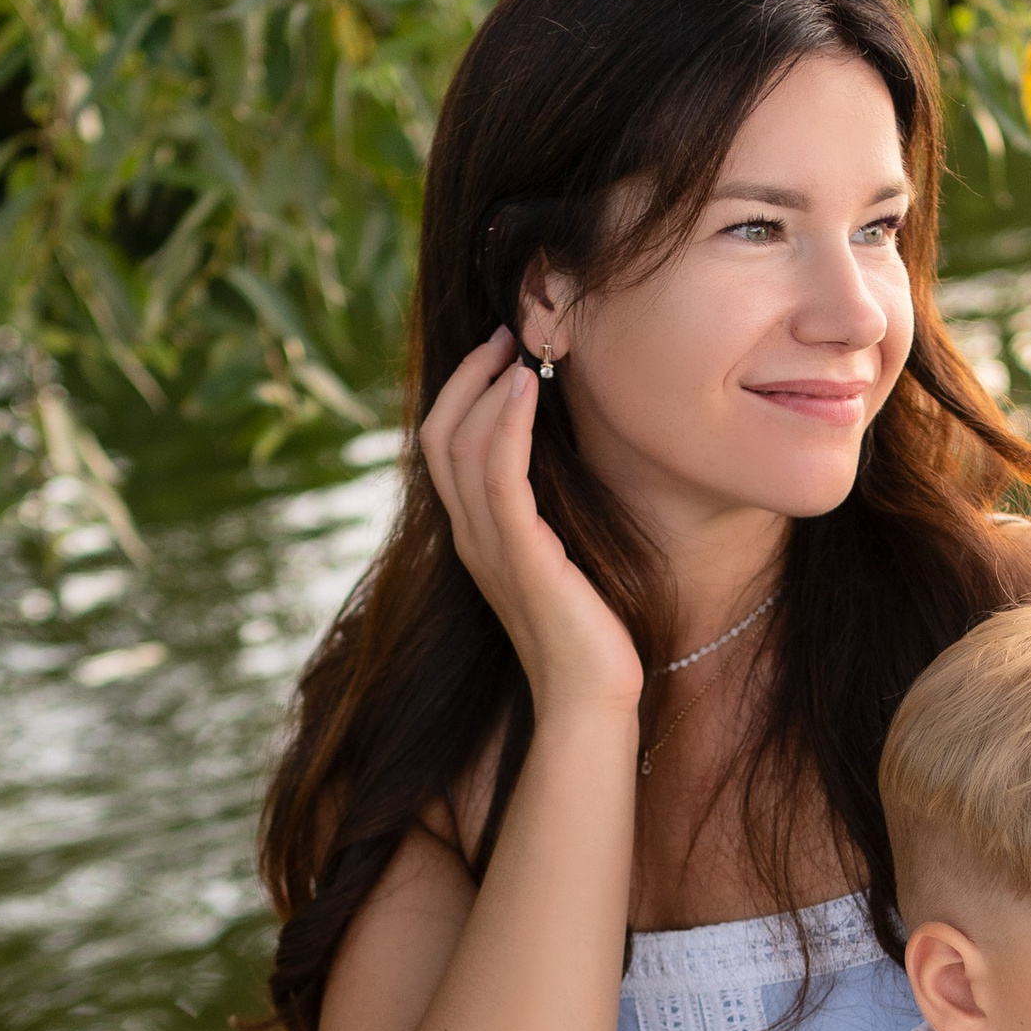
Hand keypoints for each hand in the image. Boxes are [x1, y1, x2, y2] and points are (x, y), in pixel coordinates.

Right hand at [419, 329, 641, 719]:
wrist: (592, 697)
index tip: (503, 352)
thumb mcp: (565, 554)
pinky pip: (499, 474)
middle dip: (469, 375)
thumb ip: (552, 510)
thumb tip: (567, 455)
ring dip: (486, 386)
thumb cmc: (592, 631)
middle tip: (507, 332)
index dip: (465, 392)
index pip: (444, 447)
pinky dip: (507, 422)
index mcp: (476, 536)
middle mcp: (470, 537)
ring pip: (459, 445)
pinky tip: (527, 386)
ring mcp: (489, 546)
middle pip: (439, 435)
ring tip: (517, 347)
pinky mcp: (520, 554)